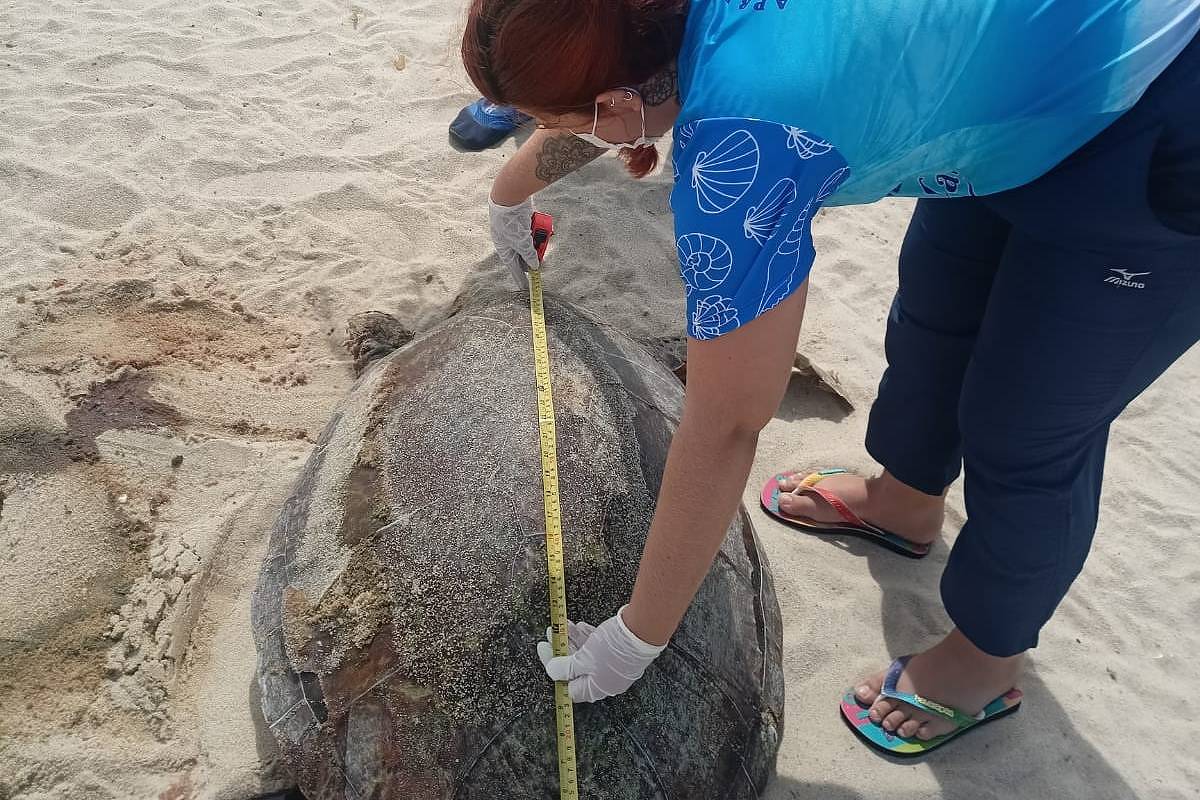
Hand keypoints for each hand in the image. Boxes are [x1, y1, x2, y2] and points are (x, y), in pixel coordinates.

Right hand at [488, 196, 540, 288]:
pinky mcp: (522, 220)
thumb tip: (535, 266)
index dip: (520, 278)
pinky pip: (532, 229)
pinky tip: (544, 227)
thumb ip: (529, 255)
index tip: (525, 288)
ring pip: (529, 240)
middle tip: (542, 254)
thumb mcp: (522, 242)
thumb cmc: (511, 222)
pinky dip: (538, 229)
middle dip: (534, 254)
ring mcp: (515, 230)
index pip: (514, 268)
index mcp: (505, 249)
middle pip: (524, 253)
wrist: (509, 196)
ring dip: (538, 240)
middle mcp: (508, 241)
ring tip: (544, 236)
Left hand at [536, 606, 666, 702]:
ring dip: (572, 640)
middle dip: (562, 651)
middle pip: (576, 669)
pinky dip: (586, 637)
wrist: (643, 630)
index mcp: (596, 689)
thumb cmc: (614, 649)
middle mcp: (604, 680)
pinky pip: (597, 647)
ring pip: (587, 655)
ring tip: (562, 626)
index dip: (553, 668)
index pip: (568, 685)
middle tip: (550, 635)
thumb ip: (565, 667)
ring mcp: (612, 665)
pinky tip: (579, 626)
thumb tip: (552, 671)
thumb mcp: (584, 659)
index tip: (544, 650)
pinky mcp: (618, 651)